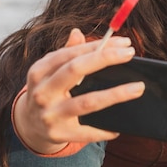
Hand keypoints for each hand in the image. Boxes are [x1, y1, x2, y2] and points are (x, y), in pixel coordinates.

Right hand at [13, 28, 144, 153]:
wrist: (29, 126)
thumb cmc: (47, 91)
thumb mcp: (49, 72)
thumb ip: (66, 53)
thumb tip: (78, 32)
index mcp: (39, 71)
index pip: (71, 53)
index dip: (98, 46)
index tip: (123, 42)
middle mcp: (42, 92)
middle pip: (76, 70)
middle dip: (105, 59)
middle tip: (130, 53)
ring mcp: (50, 115)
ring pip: (87, 102)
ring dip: (116, 94)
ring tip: (138, 88)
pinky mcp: (59, 134)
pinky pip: (88, 132)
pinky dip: (106, 129)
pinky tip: (120, 127)